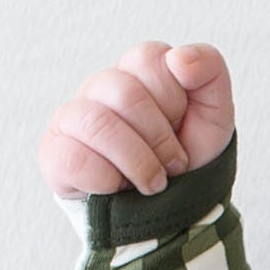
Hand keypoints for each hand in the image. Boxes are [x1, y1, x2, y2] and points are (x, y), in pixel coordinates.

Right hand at [38, 40, 234, 197]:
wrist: (173, 210)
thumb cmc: (186, 155)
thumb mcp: (214, 114)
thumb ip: (210, 71)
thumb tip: (180, 60)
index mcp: (136, 72)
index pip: (149, 59)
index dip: (175, 99)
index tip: (182, 124)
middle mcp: (100, 88)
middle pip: (124, 92)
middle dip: (161, 139)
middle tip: (174, 164)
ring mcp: (73, 118)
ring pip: (97, 123)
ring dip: (139, 162)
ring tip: (154, 182)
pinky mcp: (55, 153)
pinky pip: (74, 158)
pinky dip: (108, 180)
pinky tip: (119, 188)